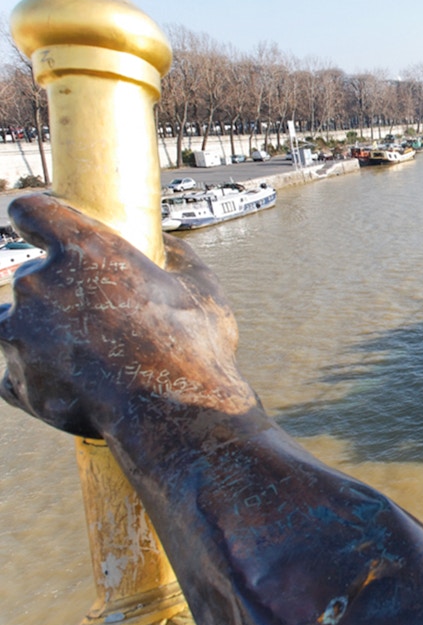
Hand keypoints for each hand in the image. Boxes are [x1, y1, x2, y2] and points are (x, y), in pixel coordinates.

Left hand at [0, 194, 256, 438]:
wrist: (175, 414)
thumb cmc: (193, 345)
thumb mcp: (202, 287)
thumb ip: (178, 257)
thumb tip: (167, 245)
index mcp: (82, 249)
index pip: (31, 210)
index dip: (35, 218)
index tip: (40, 227)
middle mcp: (39, 284)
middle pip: (29, 275)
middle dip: (55, 291)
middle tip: (95, 314)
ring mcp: (20, 335)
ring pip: (11, 324)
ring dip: (37, 332)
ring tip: (81, 353)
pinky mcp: (17, 382)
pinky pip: (13, 374)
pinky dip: (36, 376)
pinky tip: (72, 383)